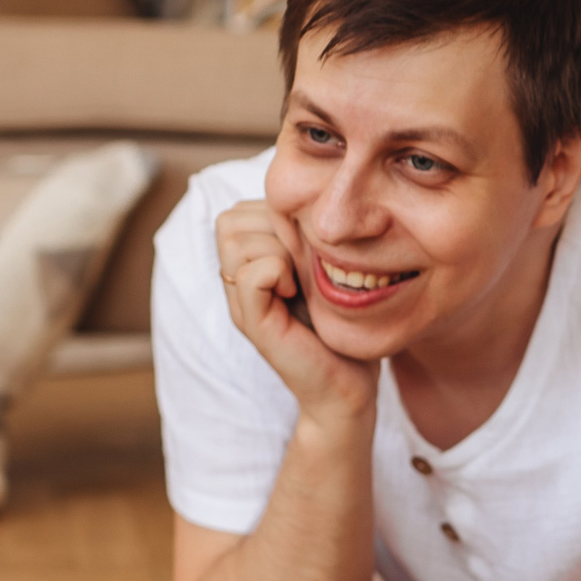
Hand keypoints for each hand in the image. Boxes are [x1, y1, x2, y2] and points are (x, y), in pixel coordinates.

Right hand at [214, 199, 377, 423]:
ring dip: (277, 248)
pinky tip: (297, 292)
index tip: (308, 249)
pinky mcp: (254, 324)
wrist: (349, 387)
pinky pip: (251, 272)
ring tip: (301, 278)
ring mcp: (242, 304)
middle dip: (274, 229)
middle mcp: (239, 283)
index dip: (274, 217)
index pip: (238, 211)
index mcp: (253, 266)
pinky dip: (277, 271)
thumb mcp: (324, 268)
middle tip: (305, 263)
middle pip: (231, 220)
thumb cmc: (343, 328)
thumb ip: (304, 237)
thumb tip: (307, 193)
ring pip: (236, 239)